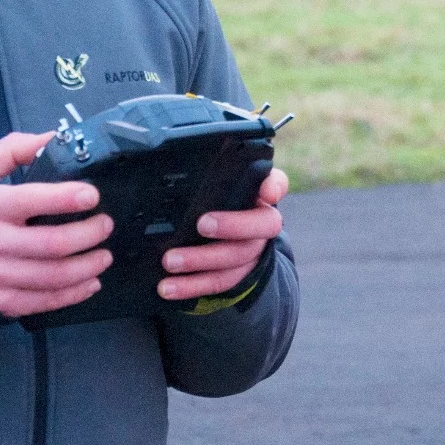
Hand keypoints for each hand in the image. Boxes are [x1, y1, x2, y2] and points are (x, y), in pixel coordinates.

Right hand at [0, 132, 115, 318]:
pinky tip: (91, 282)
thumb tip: (52, 136)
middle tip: (106, 225)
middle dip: (89, 234)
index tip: (93, 196)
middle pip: (53, 243)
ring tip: (105, 255)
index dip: (67, 198)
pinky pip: (46, 301)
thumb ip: (13, 149)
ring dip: (89, 266)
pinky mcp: (2, 303)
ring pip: (55, 276)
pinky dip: (75, 293)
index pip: (33, 200)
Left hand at [157, 167, 288, 301]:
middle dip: (232, 226)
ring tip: (170, 261)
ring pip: (234, 260)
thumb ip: (218, 171)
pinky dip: (192, 287)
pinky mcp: (236, 276)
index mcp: (260, 196)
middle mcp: (262, 226)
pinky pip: (218, 284)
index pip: (276, 185)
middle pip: (258, 227)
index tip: (264, 192)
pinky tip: (168, 288)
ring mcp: (251, 254)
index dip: (273, 188)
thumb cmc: (221, 201)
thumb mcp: (220, 183)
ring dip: (201, 262)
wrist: (228, 238)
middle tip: (202, 224)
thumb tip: (189, 156)